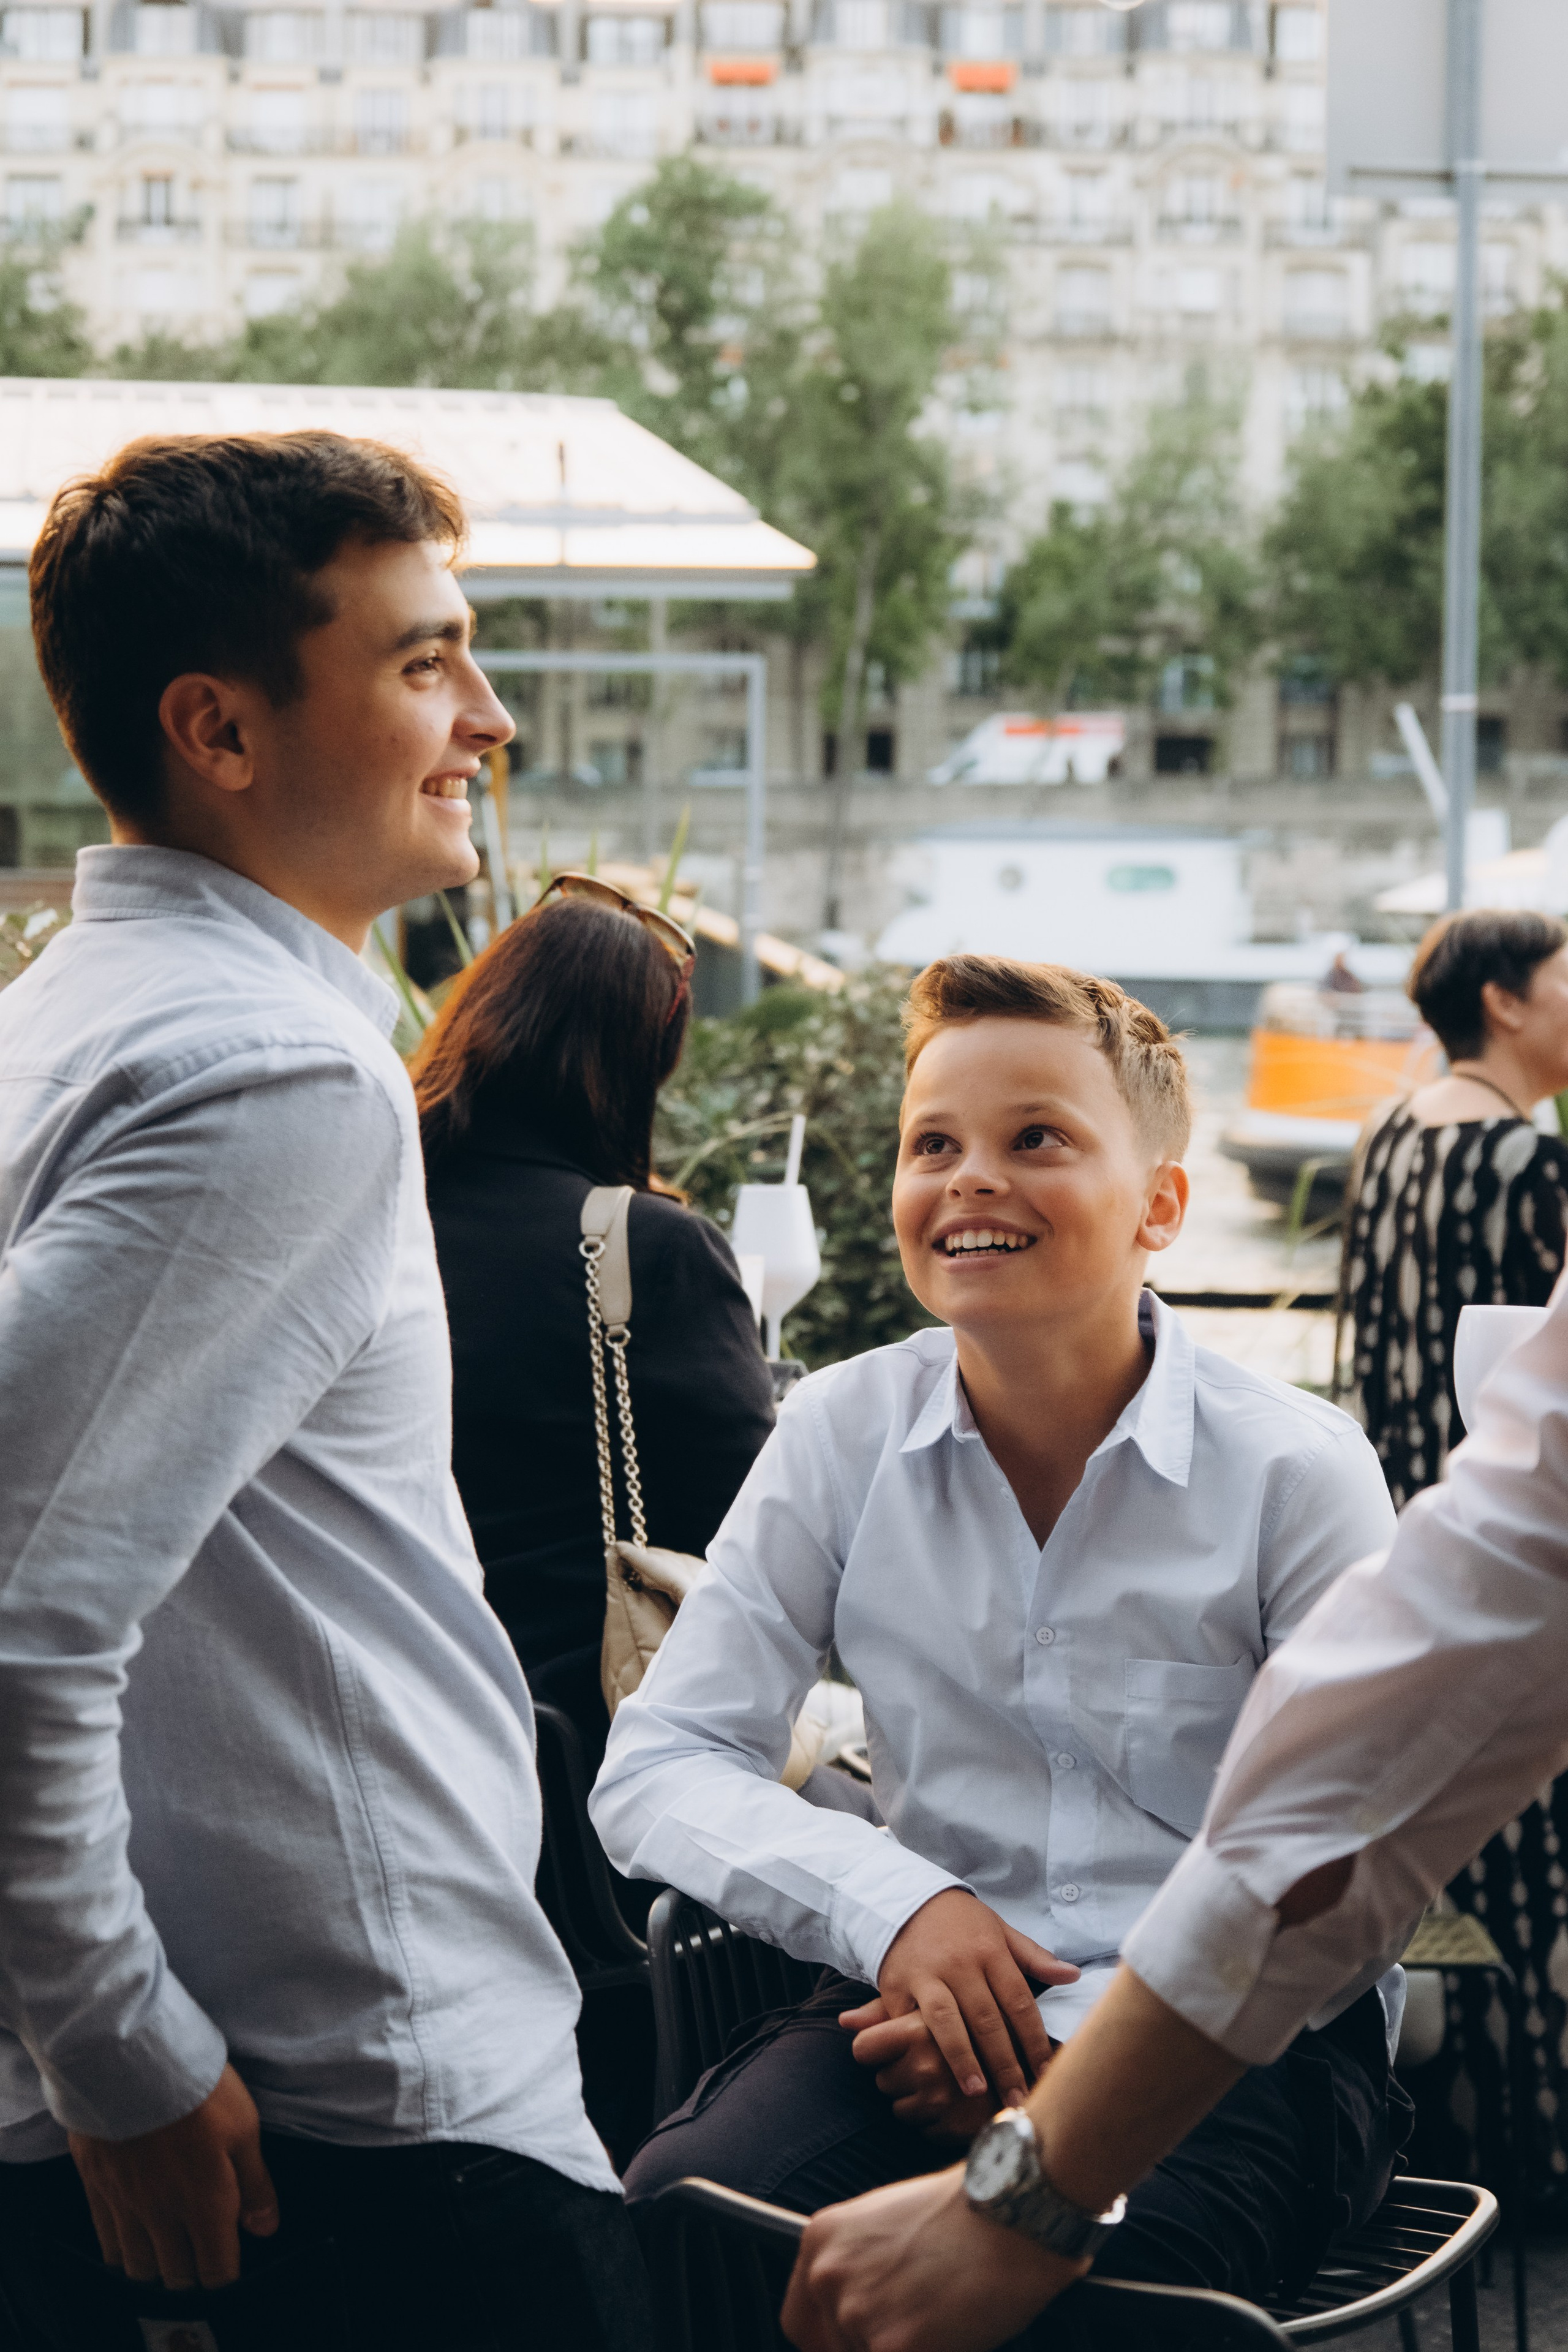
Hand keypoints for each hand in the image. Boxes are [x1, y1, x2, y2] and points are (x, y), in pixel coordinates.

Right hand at [68, 2063, 279, 2290]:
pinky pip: (106, 2243)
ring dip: (156, 2267)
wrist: (130, 2060)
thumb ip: (254, 2184)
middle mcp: (162, 2215)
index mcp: (206, 2203)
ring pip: (139, 2266)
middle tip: (200, 2254)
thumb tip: (265, 2228)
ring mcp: (125, 2205)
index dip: (225, 2276)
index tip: (229, 2264)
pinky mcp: (96, 2187)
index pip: (215, 2271)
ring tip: (167, 2251)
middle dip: (192, 2273)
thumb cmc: (199, 2089)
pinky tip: (131, 2240)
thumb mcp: (244, 2128)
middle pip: (176, 2275)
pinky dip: (121, 2252)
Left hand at [781, 2167, 1082, 2351]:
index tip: (855, 2344)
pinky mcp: (892, 2347)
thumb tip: (857, 2314)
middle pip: (831, 2349)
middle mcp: (827, 2275)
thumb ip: (860, 2267)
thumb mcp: (888, 2224)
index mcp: (821, 2240)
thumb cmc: (967, 2212)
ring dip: (904, 2347)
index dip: (830, 2341)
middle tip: (913, 2328)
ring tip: (944, 2320)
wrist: (1011, 2208)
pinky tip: (954, 2335)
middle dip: (870, 2344)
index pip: (799, 2321)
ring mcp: (856, 2312)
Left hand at [840, 2001, 1038, 2138]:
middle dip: (900, 2074)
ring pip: (899, 2106)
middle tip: (929, 2063)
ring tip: (945, 2081)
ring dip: (916, 2098)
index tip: (888, 2048)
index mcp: (920, 2024)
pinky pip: (921, 2127)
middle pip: (881, 2078)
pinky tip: (955, 2102)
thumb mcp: (932, 2008)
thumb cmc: (973, 2028)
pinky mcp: (955, 2124)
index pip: (864, 2047)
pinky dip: (934, 2119)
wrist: (1030, 2062)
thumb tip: (843, 2020)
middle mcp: (929, 2060)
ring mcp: (942, 2096)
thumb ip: (885, 2012)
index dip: (874, 2049)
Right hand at [876, 1890, 1076, 2105]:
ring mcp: (927, 1974)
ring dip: (962, 2059)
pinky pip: (908, 2021)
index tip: (1047, 2073)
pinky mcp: (896, 1985)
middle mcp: (960, 1963)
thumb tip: (1073, 1976)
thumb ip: (1034, 1957)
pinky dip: (920, 2047)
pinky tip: (931, 2071)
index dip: (1035, 2042)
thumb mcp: (999, 1930)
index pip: (1020, 2003)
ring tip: (976, 2092)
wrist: (903, 1898)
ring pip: (947, 2022)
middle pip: (987, 2019)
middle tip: (1017, 2100)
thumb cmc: (958, 1922)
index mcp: (990, 1950)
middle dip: (1005, 2064)